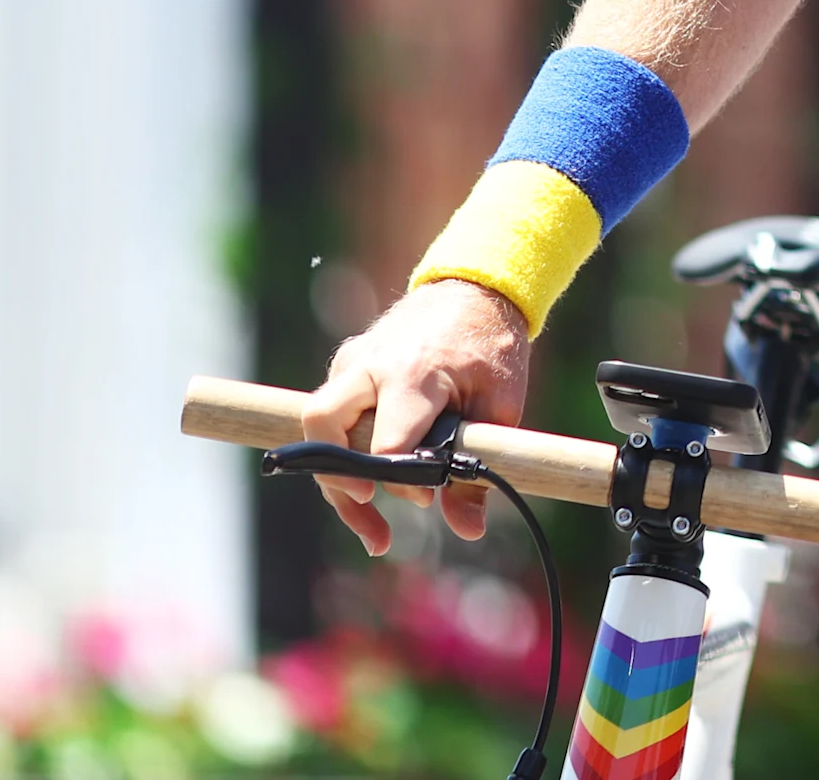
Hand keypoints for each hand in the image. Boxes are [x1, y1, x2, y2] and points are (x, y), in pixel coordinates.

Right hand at [298, 279, 531, 552]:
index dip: (401, 481)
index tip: (428, 497)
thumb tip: (470, 529)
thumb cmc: (490, 347)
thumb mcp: (500, 405)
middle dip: (341, 480)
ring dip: (335, 480)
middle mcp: (371, 364)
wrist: (475, 289)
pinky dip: (343, 457)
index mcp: (414, 373)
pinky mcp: (346, 367)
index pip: (385, 441)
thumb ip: (478, 468)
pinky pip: (330, 419)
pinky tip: (368, 494)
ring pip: (318, 425)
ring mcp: (352, 362)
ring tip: (373, 528)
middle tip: (374, 514)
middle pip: (324, 425)